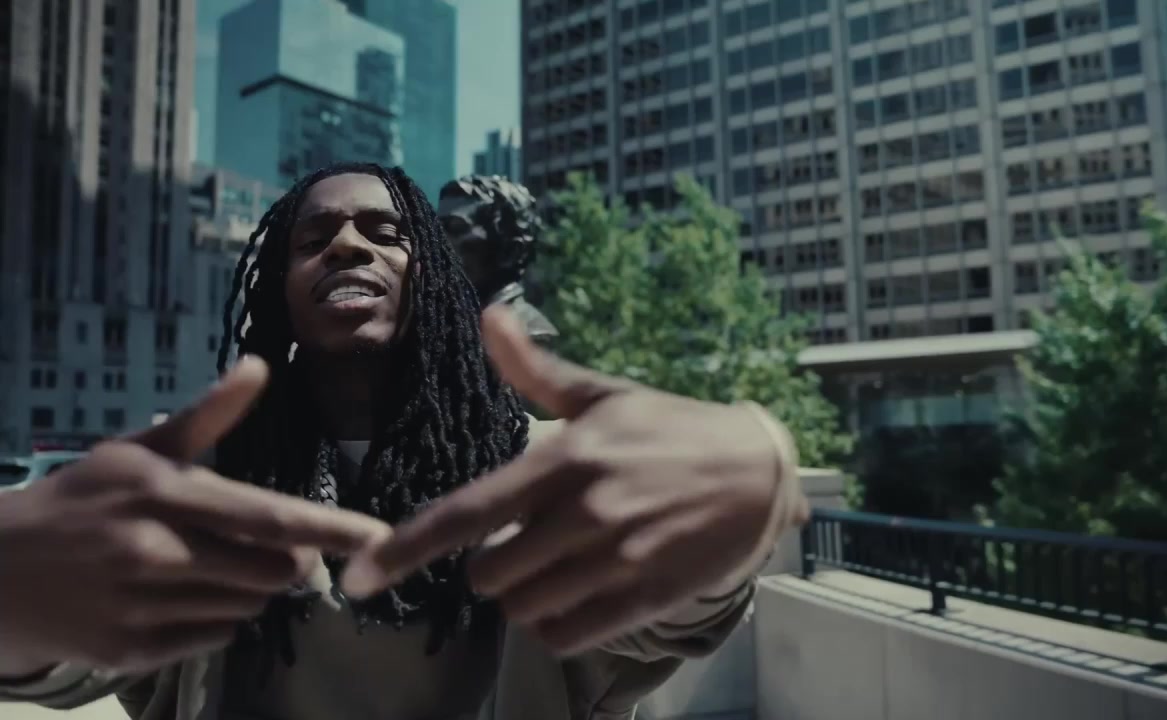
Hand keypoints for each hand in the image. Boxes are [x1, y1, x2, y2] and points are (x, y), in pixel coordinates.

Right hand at [0, 358, 390, 675]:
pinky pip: (217, 639)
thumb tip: (259, 366)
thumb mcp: (137, 450)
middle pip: (275, 570)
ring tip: (207, 566)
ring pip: (251, 607)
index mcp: (165, 495)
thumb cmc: (80, 501)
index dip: (331, 529)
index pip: (268, 517)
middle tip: (262, 544)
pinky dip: (217, 619)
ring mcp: (142, 608)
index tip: (380, 537)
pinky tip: (179, 597)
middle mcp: (157, 553)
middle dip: (288, 558)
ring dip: (250, 589)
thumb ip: (208, 417)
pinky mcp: (131, 654)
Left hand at [342, 308, 805, 655]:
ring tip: (561, 565)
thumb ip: (537, 369)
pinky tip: (580, 594)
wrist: (758, 471)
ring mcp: (619, 558)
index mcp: (565, 458)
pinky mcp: (649, 595)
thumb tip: (490, 314)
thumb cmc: (671, 429)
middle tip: (530, 541)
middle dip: (496, 565)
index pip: (466, 512)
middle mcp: (586, 511)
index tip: (357, 578)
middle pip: (490, 575)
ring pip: (527, 609)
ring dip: (529, 596)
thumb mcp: (605, 395)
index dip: (403, 549)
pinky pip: (570, 634)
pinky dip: (560, 624)